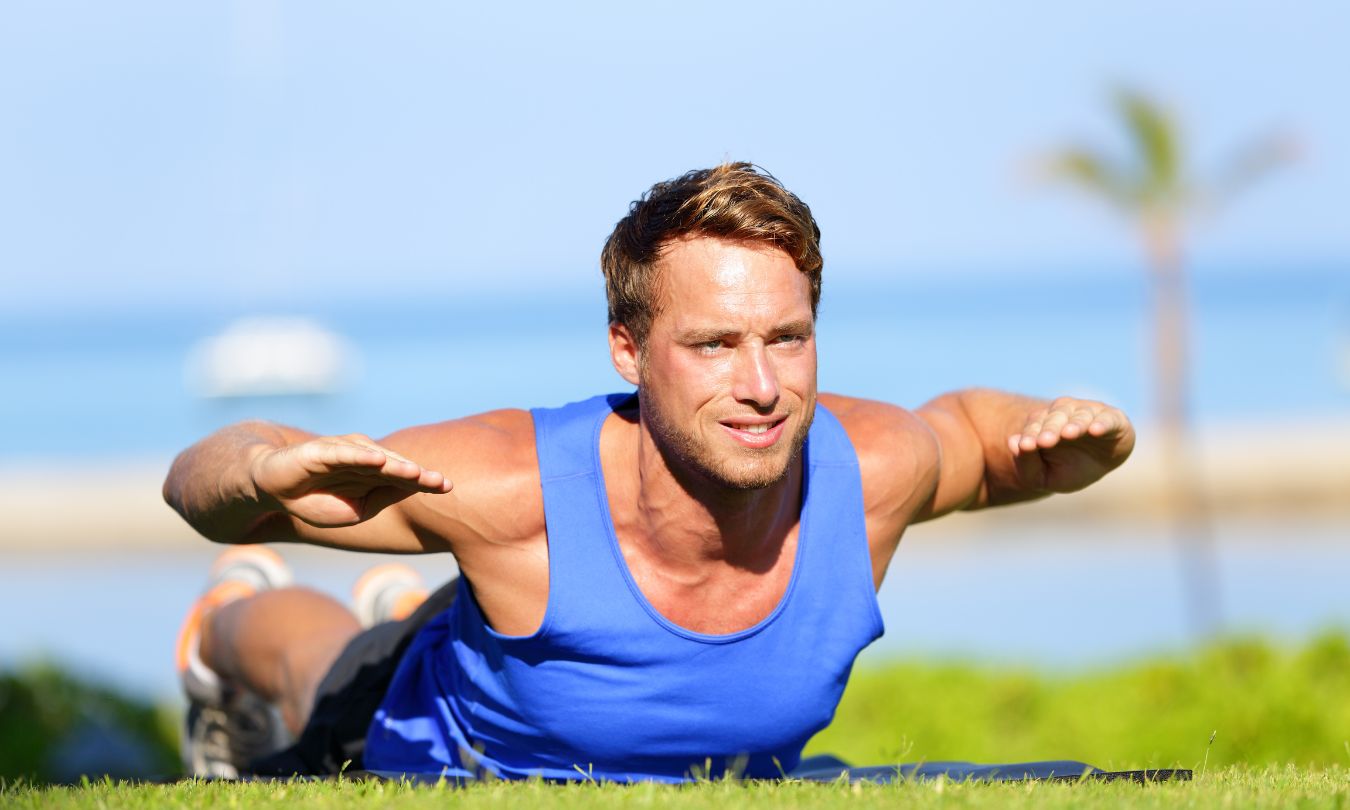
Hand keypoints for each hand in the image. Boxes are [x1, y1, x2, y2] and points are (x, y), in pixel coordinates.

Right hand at [249, 434, 452, 526]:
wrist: (274, 489)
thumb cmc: (317, 499)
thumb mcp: (356, 509)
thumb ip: (382, 498)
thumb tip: (411, 491)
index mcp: (374, 474)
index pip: (404, 477)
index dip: (425, 481)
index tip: (448, 487)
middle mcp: (364, 459)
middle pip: (395, 466)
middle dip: (418, 474)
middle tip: (441, 482)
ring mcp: (344, 452)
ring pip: (374, 458)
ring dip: (396, 465)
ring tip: (417, 473)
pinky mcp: (320, 450)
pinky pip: (343, 453)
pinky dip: (360, 456)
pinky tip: (377, 459)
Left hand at [1007, 397, 1134, 493]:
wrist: (1096, 467)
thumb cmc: (1063, 469)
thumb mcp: (1040, 475)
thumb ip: (1025, 461)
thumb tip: (1012, 442)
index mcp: (1044, 422)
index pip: (1035, 424)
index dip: (1030, 435)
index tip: (1026, 446)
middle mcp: (1066, 413)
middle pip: (1056, 417)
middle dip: (1050, 429)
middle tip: (1044, 441)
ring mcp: (1090, 413)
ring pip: (1081, 415)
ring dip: (1075, 424)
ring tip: (1069, 433)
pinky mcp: (1114, 419)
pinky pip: (1108, 419)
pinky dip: (1102, 423)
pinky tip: (1096, 430)